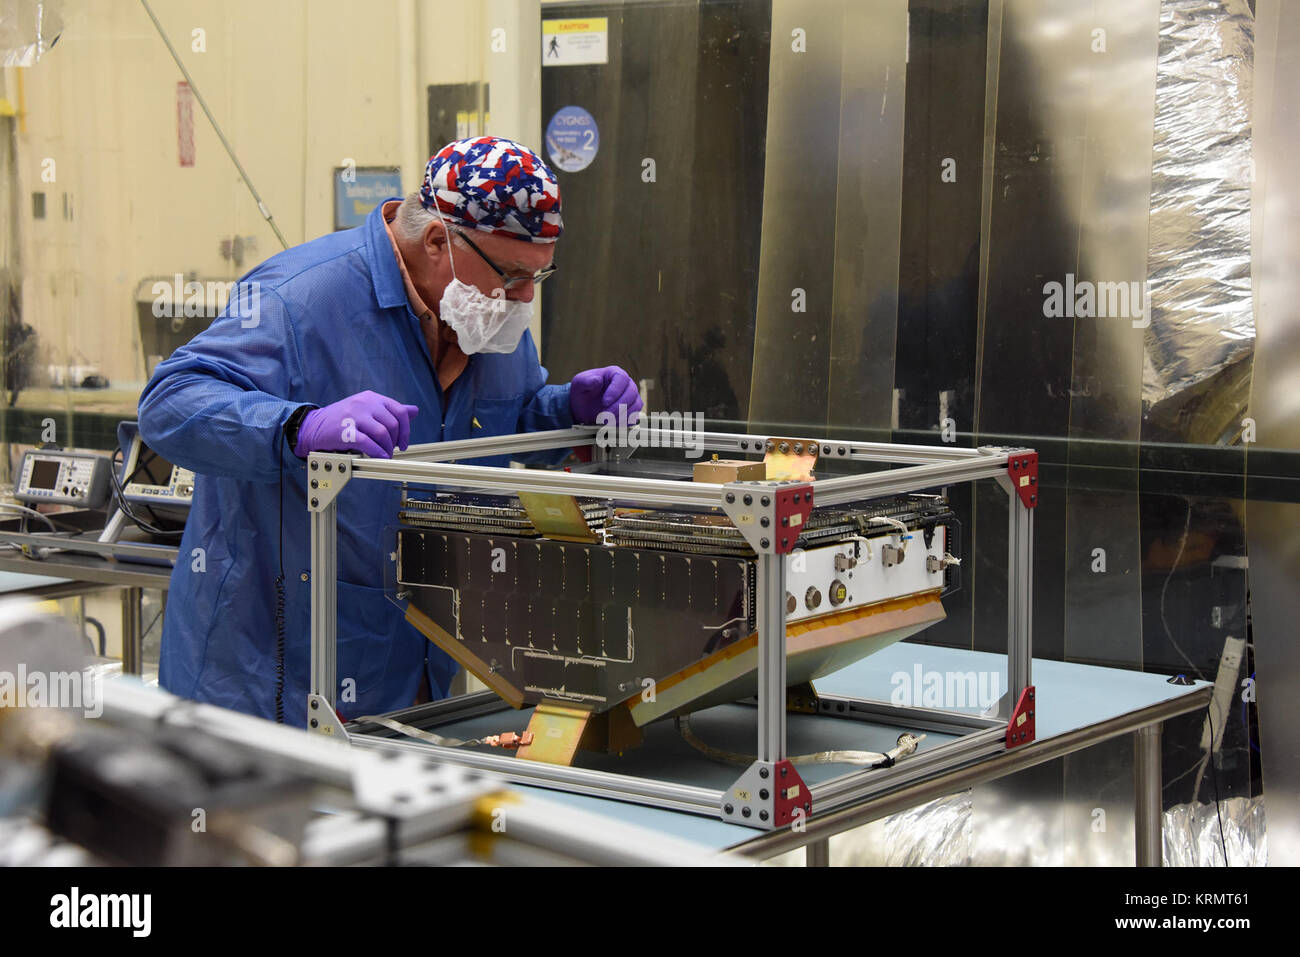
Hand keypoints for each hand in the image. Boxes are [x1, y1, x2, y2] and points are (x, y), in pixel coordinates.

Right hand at [293, 391, 418, 458]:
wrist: (314, 426)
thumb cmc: (343, 419)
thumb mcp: (367, 409)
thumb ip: (390, 410)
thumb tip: (414, 410)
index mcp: (372, 398)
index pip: (400, 411)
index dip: (406, 430)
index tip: (403, 443)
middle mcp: (364, 403)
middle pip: (393, 424)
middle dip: (396, 441)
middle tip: (392, 451)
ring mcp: (354, 416)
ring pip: (382, 433)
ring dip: (387, 449)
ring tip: (384, 455)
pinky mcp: (345, 430)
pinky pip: (368, 442)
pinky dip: (377, 452)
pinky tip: (378, 457)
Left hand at [569, 366, 642, 424]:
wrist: (584, 408)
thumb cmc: (583, 392)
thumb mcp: (579, 383)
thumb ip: (586, 380)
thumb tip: (597, 379)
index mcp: (614, 373)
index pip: (622, 378)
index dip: (615, 390)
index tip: (605, 402)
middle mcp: (626, 384)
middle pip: (631, 392)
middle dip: (618, 406)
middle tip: (605, 416)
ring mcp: (631, 397)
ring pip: (636, 405)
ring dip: (622, 415)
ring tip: (607, 421)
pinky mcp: (632, 410)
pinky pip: (635, 416)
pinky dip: (624, 422)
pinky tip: (612, 424)